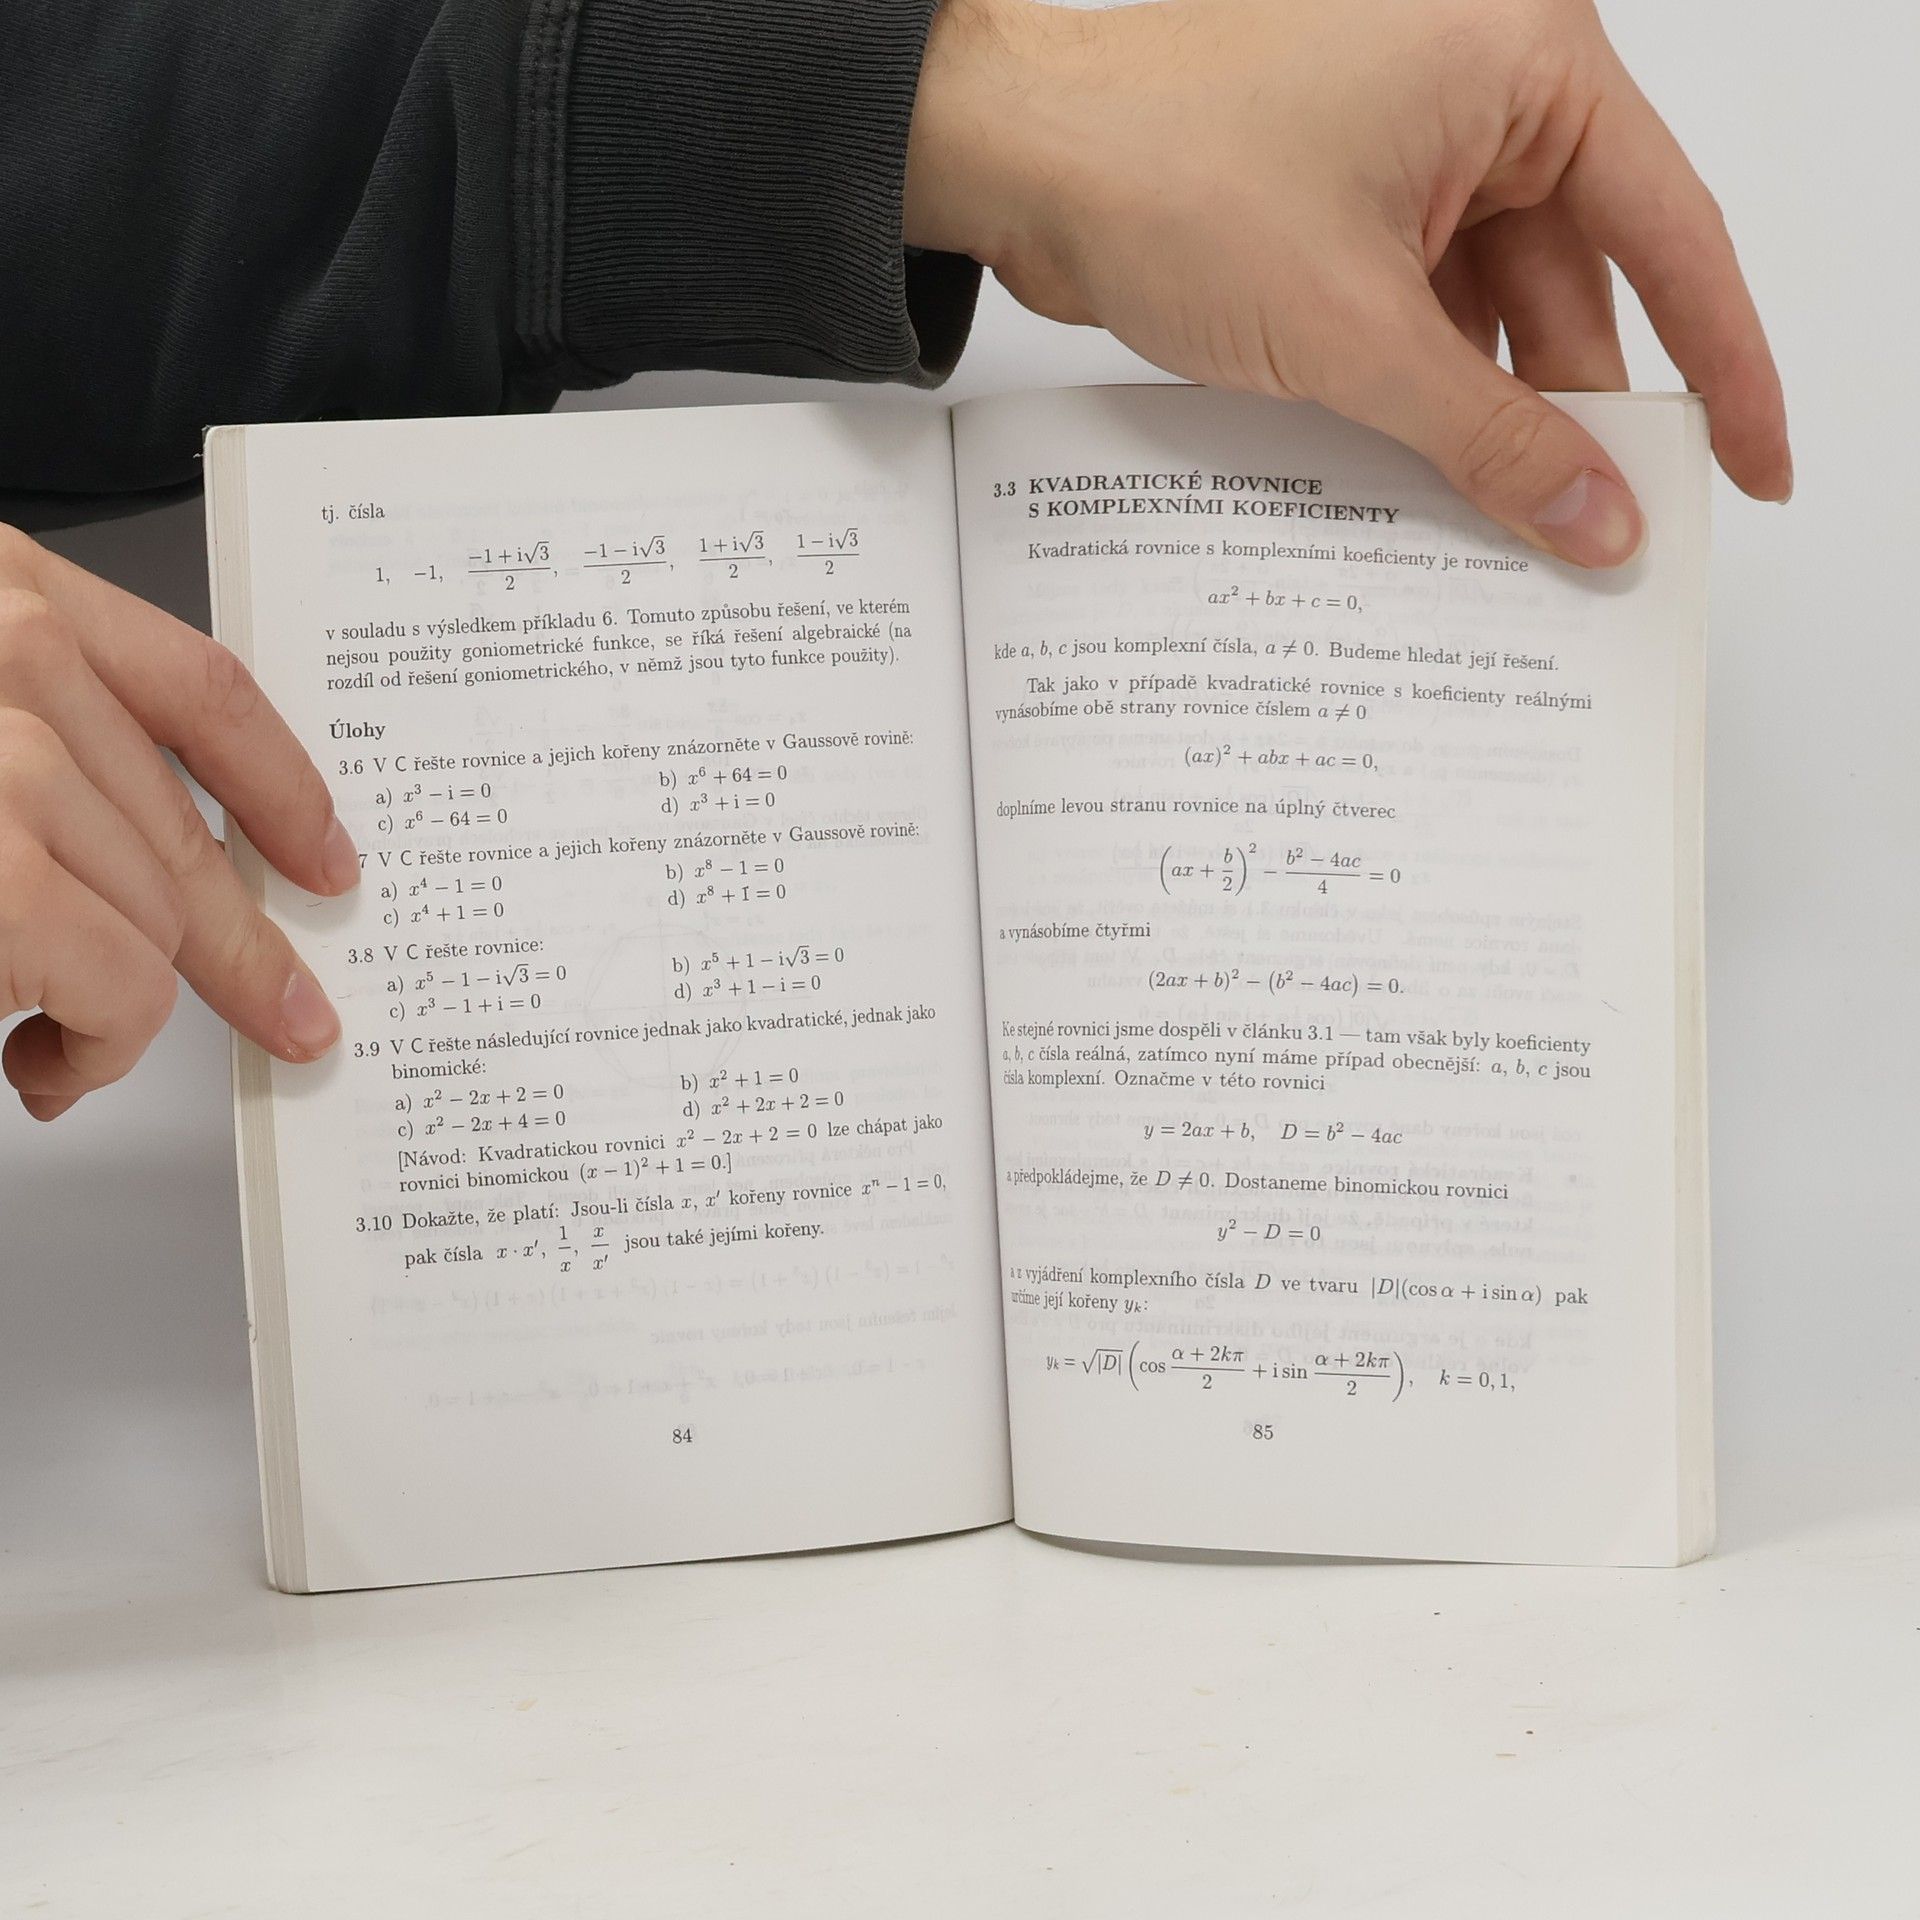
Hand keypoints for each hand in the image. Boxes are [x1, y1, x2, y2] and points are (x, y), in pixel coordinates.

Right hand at [0, 526, 353, 1121]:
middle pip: (177, 827)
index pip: (195, 686)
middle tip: (289, 1013)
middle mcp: (1, 654)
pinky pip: (107, 978)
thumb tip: (140, 844)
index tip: (328, 855)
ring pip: (149, 912)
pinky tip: (44, 1064)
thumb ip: (22, 726)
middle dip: (237, 941)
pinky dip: (96, 1041)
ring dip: (129, 1008)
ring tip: (68, 1055)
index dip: (280, 784)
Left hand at [906, 0, 1790, 564]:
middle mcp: (1483, 85)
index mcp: (1523, 64)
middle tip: (1604, 531)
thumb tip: (1596, 517)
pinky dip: (1430, 382)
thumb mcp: (1355, 334)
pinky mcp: (1352, 191)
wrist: (1014, 159)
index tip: (1752, 464)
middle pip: (1578, 279)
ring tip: (1510, 523)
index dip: (1722, 365)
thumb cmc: (1164, 177)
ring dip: (1494, 408)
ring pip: (1495, 302)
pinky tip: (1433, 471)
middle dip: (1580, 410)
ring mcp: (1412, 139)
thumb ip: (1490, 436)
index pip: (1670, 233)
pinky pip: (1426, 300)